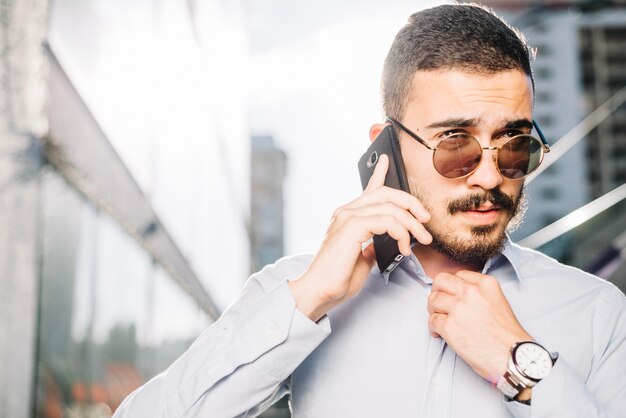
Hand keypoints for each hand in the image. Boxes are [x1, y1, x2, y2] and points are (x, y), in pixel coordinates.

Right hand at [289, 154, 431, 321]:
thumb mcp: (363, 260)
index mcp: (348, 217)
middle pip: (386, 193)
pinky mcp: (351, 226)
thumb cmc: (337, 279)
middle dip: (411, 203)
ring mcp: (347, 217)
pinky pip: (387, 220)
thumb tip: (385, 244)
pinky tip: (404, 246)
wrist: (319, 291)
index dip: (379, 173)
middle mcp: (346, 211)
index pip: (367, 190)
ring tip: (420, 240)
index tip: (386, 160)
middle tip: (425, 220)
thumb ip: (372, 246)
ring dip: (412, 223)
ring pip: (391, 207)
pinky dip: (401, 232)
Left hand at [427, 270, 532, 382]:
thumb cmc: (508, 336)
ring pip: (432, 299)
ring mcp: (458, 308)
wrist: (513, 357)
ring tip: (441, 319)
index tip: (450, 294)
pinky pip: (432, 320)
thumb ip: (479, 293)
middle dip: (437, 292)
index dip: (451, 286)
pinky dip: (434, 328)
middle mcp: (471, 292)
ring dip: (434, 310)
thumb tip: (459, 294)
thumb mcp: (499, 302)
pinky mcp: (449, 326)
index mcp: (485, 284)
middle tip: (439, 303)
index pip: (458, 274)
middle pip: (440, 281)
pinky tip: (441, 333)